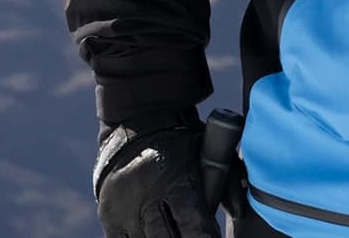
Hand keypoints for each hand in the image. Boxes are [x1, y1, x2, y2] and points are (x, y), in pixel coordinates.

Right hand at [93, 113, 220, 237]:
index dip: (203, 237)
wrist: (138, 122)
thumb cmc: (184, 143)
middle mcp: (146, 196)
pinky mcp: (109, 214)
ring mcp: (123, 207)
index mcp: (176, 181)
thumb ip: (228, 182)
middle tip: (192, 236)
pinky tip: (151, 234)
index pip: (193, 226)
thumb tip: (240, 213)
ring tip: (173, 233)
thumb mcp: (209, 154)